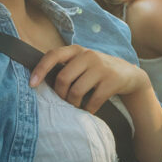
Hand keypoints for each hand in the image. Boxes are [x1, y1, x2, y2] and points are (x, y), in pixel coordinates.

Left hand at [30, 45, 149, 112]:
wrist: (128, 74)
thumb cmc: (97, 71)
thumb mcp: (82, 63)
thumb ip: (65, 67)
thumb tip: (39, 82)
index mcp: (76, 50)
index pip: (53, 55)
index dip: (40, 69)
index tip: (32, 84)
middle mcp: (88, 55)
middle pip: (63, 78)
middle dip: (60, 95)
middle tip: (64, 101)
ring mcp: (101, 67)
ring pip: (76, 91)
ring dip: (73, 104)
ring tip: (75, 107)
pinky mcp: (111, 81)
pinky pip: (92, 101)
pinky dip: (88, 110)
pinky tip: (88, 110)